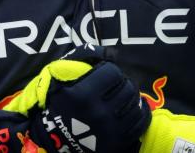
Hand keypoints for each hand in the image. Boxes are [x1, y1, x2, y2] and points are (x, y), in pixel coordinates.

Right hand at [5, 47, 149, 152]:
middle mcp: (99, 113)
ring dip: (131, 97)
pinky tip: (131, 108)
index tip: (104, 75)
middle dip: (122, 83)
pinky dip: (139, 112)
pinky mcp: (117, 142)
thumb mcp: (59, 74)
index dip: (110, 71)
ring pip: (135, 104)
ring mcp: (110, 130)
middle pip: (127, 87)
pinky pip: (140, 122)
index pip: (114, 73)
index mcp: (84, 95)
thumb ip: (83, 56)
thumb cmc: (58, 101)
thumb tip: (111, 52)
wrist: (55, 138)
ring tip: (122, 97)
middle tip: (115, 86)